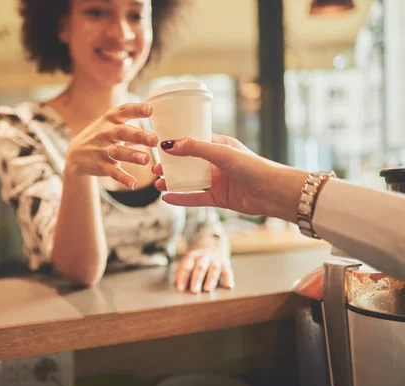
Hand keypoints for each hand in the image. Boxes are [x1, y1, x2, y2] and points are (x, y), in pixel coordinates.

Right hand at [65, 103, 157, 189]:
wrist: (75, 155)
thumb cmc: (101, 136)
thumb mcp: (110, 123)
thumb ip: (130, 119)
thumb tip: (157, 114)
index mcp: (110, 119)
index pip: (123, 111)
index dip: (137, 109)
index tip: (150, 109)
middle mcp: (105, 133)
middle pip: (122, 132)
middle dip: (138, 135)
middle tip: (154, 140)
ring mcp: (101, 150)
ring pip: (117, 152)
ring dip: (132, 155)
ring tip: (146, 159)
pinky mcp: (100, 166)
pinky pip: (112, 172)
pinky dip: (123, 178)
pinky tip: (133, 184)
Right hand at [153, 135, 307, 223]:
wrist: (274, 193)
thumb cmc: (254, 167)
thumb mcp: (222, 153)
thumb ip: (195, 148)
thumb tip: (169, 145)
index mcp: (220, 146)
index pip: (193, 141)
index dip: (176, 144)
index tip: (159, 145)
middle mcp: (217, 163)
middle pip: (188, 163)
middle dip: (171, 165)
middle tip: (154, 168)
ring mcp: (218, 181)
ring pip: (190, 181)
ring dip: (173, 182)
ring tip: (157, 183)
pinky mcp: (219, 198)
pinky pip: (195, 198)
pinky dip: (181, 198)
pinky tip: (167, 198)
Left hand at [175, 237, 233, 293]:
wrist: (212, 242)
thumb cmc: (197, 257)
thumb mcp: (187, 259)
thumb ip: (180, 270)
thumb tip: (175, 282)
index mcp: (193, 255)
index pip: (186, 264)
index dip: (183, 276)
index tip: (180, 288)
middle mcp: (204, 256)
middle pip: (200, 266)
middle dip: (197, 278)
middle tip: (194, 290)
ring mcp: (215, 259)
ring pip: (214, 268)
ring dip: (211, 279)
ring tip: (208, 289)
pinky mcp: (225, 263)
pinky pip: (227, 270)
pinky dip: (229, 278)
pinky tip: (229, 286)